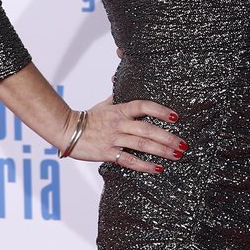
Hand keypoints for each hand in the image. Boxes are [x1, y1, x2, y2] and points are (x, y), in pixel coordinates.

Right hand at [68, 98, 185, 172]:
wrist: (66, 130)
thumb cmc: (87, 118)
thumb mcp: (104, 104)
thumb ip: (117, 96)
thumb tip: (120, 80)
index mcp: (119, 110)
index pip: (143, 106)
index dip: (160, 110)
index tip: (176, 117)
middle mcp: (118, 123)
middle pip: (147, 128)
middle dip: (168, 137)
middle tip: (183, 143)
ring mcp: (113, 138)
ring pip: (141, 144)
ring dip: (161, 150)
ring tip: (177, 155)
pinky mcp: (107, 153)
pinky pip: (129, 160)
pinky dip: (144, 165)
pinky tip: (157, 169)